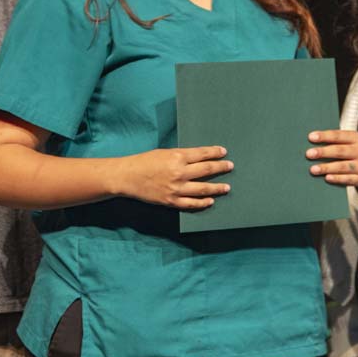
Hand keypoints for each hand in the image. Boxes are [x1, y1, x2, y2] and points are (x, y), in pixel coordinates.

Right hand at [116, 146, 232, 208]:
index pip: (202, 154)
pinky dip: (202, 203)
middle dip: (220, 168)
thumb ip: (181, 156)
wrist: (127, 177)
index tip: (224, 152)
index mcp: (177, 156)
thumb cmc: (144, 161)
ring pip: (202, 189)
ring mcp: (176, 188)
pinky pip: (191, 204)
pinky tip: (210, 201)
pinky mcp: (171, 201)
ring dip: (216, 188)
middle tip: (230, 167)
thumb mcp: (164, 152)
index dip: (215, 153)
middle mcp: (179, 172)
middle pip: (206, 170)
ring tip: (227, 187)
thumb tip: (199, 159)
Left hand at [308, 129, 357, 185]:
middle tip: (309, 154)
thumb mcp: (339, 143)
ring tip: (313, 169)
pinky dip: (337, 178)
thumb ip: (328, 141)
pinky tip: (327, 178)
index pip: (338, 135)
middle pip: (340, 151)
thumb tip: (309, 140)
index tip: (311, 137)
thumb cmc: (342, 151)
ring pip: (343, 166)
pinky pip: (349, 179)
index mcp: (355, 138)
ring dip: (327, 167)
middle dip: (323, 152)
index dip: (324, 136)